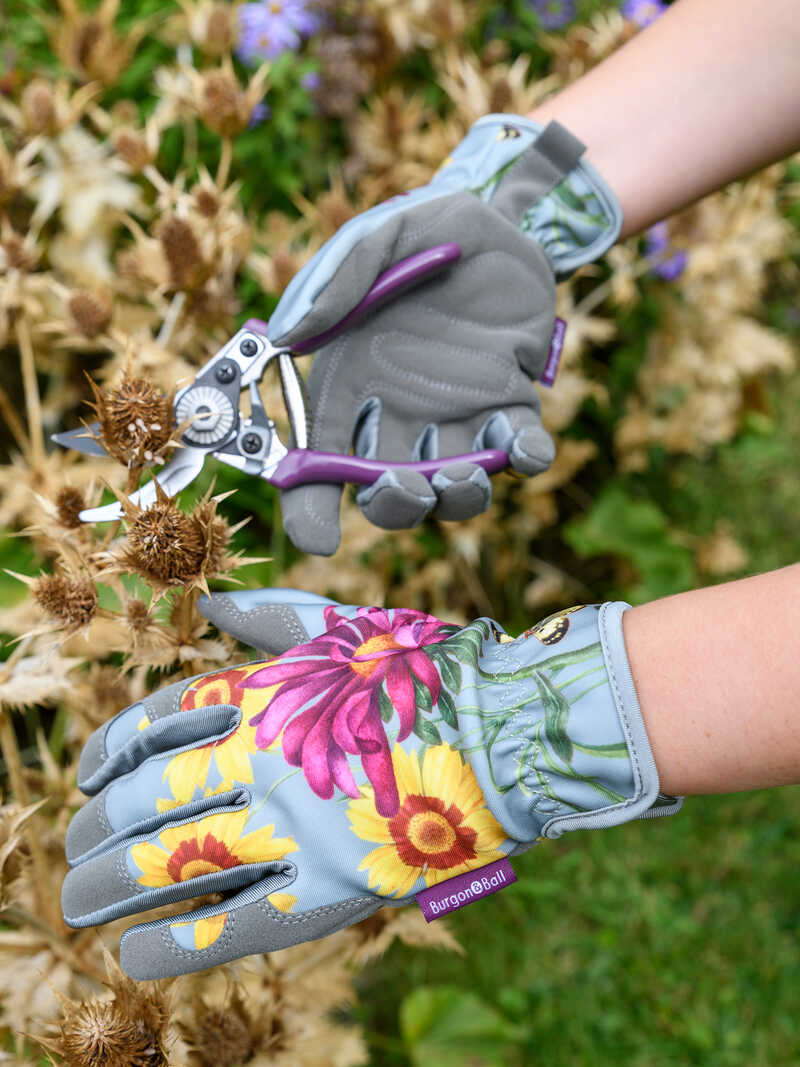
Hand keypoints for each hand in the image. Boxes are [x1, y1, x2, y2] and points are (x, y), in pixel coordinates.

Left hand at [62, 587, 674, 978]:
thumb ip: (267, 619)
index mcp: (266, 693)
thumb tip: (207, 605)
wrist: (512, 728)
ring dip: (110, 886)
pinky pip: (235, 923)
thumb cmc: (425, 672)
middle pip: (146, 798)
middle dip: (93, 832)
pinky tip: (134, 956)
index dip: (106, 752)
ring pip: (174, 862)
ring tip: (79, 904)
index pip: (152, 723)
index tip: (85, 776)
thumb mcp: (343, 629)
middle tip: (71, 854)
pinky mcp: (333, 887)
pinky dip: (176, 942)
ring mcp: (297, 824)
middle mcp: (267, 756)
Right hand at [268, 116, 620, 553]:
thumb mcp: (373, 239)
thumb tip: (287, 337)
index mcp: (351, 383)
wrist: (501, 215)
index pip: (320, 463)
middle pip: (388, 491)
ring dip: (458, 497)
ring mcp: (459, 412)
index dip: (311, 508)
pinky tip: (522, 445)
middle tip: (405, 485)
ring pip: (453, 487)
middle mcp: (400, 411)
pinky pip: (519, 449)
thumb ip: (334, 282)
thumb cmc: (421, 230)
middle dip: (394, 506)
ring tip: (466, 473)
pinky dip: (524, 458)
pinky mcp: (511, 401)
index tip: (319, 538)